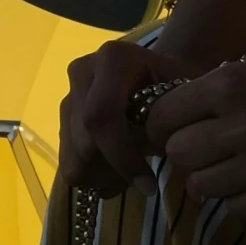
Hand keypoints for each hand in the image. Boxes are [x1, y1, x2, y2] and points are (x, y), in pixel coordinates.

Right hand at [60, 36, 205, 196]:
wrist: (158, 72)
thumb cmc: (176, 82)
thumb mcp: (183, 94)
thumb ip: (168, 121)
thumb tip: (158, 154)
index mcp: (113, 58)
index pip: (102, 116)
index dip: (122, 156)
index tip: (149, 185)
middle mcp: (82, 73)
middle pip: (84, 143)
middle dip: (115, 170)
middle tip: (144, 180)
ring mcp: (68, 98)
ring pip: (73, 160)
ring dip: (104, 178)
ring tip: (134, 172)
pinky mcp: (62, 122)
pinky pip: (69, 165)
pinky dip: (94, 178)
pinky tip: (119, 169)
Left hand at [146, 45, 245, 222]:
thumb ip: (215, 93)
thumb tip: (169, 126)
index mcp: (232, 86)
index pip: (162, 117)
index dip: (161, 123)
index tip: (171, 127)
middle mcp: (242, 128)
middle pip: (178, 154)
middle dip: (186, 149)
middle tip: (209, 144)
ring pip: (200, 186)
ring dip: (211, 175)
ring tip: (237, 161)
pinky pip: (234, 208)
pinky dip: (241, 196)